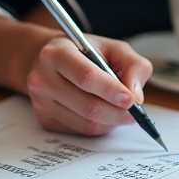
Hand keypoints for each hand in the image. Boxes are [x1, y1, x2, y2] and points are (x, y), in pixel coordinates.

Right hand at [0, 16, 153, 136]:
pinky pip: (78, 131)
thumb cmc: (85, 51)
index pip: (86, 74)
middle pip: (86, 106)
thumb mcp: (111, 47)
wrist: (42, 59)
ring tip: (123, 110)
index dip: (111, 89)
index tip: (133, 100)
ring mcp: (40, 101)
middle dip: (118, 113)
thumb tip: (138, 94)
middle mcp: (43, 77)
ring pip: (85, 123)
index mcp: (57, 51)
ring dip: (111, 121)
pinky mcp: (43, 119)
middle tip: (137, 113)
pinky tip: (102, 113)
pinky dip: (98, 126)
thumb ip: (132, 65)